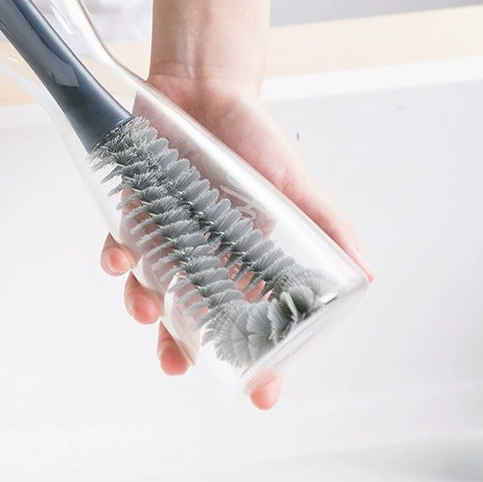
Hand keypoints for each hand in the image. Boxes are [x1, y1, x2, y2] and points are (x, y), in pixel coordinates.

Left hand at [100, 72, 373, 409]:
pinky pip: (121, 245)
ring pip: (150, 289)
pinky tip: (120, 257)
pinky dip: (117, 257)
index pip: (251, 322)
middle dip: (181, 348)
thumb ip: (325, 225)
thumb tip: (365, 274)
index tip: (263, 393)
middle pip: (190, 319)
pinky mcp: (135, 211)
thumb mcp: (292, 184)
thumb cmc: (252, 137)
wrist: (206, 88)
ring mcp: (166, 236)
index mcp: (244, 259)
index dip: (257, 361)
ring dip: (144, 306)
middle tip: (179, 363)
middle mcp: (202, 255)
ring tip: (147, 308)